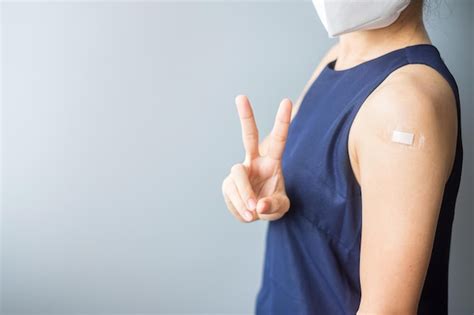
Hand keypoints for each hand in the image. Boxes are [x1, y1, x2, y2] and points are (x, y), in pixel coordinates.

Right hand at [221, 95, 291, 222]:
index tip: (286, 101)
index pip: (278, 140)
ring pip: (237, 175)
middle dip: (246, 116)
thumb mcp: (281, 207)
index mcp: (272, 161)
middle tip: (241, 96)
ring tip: (252, 213)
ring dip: (244, 196)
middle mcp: (254, 161)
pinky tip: (246, 214)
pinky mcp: (228, 184)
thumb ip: (273, 206)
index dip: (282, 122)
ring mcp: (239, 171)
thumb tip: (257, 206)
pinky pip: (231, 194)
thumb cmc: (272, 203)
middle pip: (249, 136)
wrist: (256, 213)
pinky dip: (239, 207)